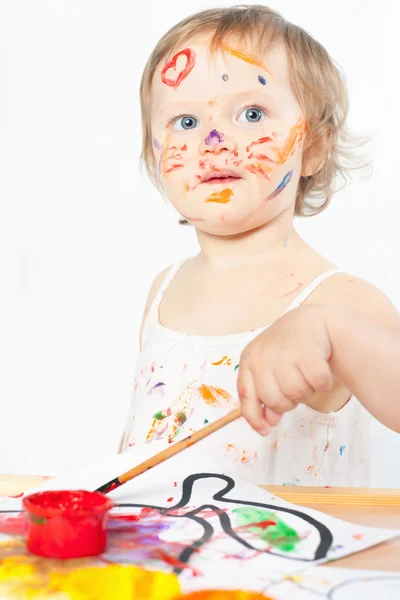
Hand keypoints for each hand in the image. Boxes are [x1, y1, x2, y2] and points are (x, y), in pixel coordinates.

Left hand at [237, 305, 333, 434]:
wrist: (310, 322)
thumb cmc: (287, 351)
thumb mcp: (268, 370)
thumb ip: (265, 396)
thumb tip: (268, 423)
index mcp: (249, 361)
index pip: (246, 397)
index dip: (254, 418)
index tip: (265, 430)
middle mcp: (263, 356)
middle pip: (274, 400)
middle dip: (288, 402)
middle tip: (295, 387)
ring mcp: (284, 352)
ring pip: (297, 394)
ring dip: (307, 392)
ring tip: (306, 376)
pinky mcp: (307, 349)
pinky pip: (318, 383)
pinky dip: (323, 383)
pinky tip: (320, 369)